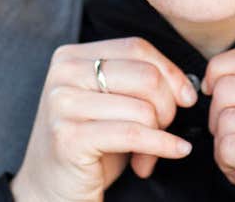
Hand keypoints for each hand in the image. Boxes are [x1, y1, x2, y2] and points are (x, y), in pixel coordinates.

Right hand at [10, 37, 197, 201]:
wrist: (47, 190)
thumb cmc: (88, 142)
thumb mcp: (111, 101)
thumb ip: (139, 81)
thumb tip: (187, 88)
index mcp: (73, 55)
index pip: (137, 47)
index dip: (169, 71)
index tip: (186, 96)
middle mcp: (64, 73)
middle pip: (145, 75)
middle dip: (167, 105)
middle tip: (165, 127)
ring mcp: (63, 104)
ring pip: (143, 108)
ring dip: (160, 133)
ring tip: (151, 150)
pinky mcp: (69, 137)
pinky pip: (134, 134)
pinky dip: (163, 144)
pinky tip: (176, 150)